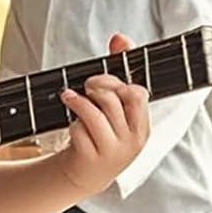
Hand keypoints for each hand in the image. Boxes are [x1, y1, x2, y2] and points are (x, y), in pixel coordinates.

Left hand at [52, 34, 149, 199]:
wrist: (86, 174)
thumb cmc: (102, 133)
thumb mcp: (114, 107)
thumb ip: (118, 72)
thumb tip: (120, 38)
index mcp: (142, 125)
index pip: (137, 93)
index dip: (116, 81)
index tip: (99, 80)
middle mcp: (132, 139)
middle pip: (113, 99)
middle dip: (95, 86)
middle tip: (85, 87)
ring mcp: (113, 151)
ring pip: (94, 114)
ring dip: (77, 101)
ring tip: (68, 97)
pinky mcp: (92, 159)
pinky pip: (79, 130)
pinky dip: (72, 124)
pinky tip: (72, 126)